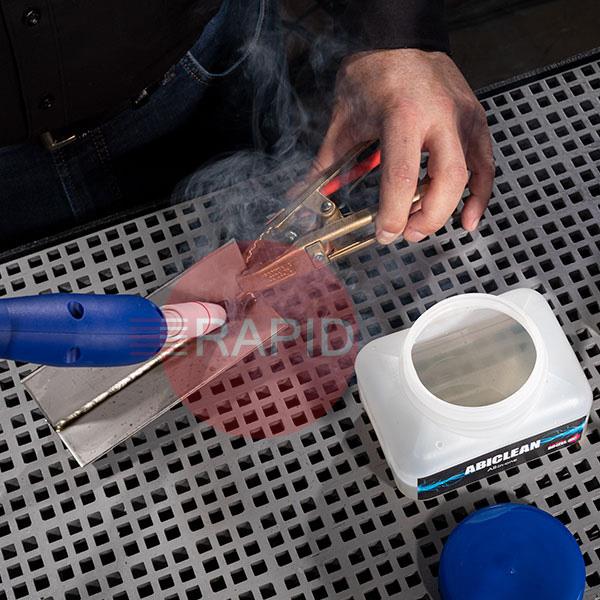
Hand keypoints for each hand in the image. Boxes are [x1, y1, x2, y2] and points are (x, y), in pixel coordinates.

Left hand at [314, 49, 493, 243]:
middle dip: (426, 218)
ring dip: (448, 210)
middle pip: (446, 181)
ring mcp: (463, 119)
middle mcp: (440, 117)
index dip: (393, 214)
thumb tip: (304, 192)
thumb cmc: (374, 73)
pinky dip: (480, 195)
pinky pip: (486, 165)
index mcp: (402, 115)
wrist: (401, 39)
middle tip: (406, 233)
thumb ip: (327, 162)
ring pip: (469, 176)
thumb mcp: (344, 118)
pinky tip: (468, 218)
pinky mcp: (475, 121)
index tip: (383, 233)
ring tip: (423, 226)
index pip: (402, 177)